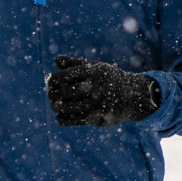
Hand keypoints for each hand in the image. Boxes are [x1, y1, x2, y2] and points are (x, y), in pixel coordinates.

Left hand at [45, 56, 160, 125]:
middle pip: (68, 92)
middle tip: (50, 95)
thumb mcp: (95, 67)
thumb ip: (75, 64)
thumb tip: (56, 60)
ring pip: (72, 107)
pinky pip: (79, 120)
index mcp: (93, 72)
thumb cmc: (109, 78)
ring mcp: (99, 102)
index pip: (66, 75)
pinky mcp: (102, 116)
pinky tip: (60, 118)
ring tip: (54, 106)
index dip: (54, 79)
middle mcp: (96, 86)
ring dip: (59, 107)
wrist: (133, 95)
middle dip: (54, 93)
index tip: (49, 81)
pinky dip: (67, 120)